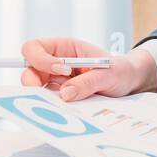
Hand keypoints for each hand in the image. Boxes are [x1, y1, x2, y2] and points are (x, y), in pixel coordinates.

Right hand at [19, 37, 156, 101]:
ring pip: (36, 87)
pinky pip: (49, 100)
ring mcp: (56, 80)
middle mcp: (55, 63)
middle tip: (46, 93)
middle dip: (32, 81)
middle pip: (28, 69)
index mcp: (65, 48)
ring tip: (66, 101)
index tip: (61, 71)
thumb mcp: (109, 74)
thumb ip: (88, 82)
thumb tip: (65, 94)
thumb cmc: (119, 70)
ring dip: (44, 95)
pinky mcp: (61, 95)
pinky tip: (68, 108)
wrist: (128, 84)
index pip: (35, 47)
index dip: (40, 59)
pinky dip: (53, 105)